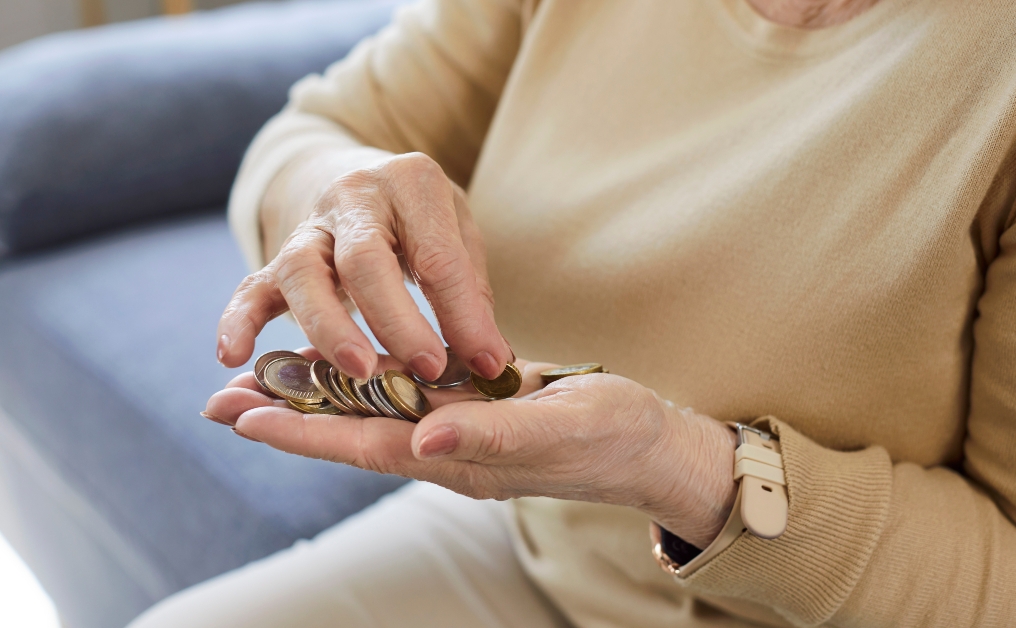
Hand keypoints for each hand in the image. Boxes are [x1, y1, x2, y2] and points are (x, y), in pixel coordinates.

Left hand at [204, 351, 738, 547]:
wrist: (647, 441)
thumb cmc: (610, 437)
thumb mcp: (557, 430)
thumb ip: (490, 436)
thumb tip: (423, 441)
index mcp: (459, 458)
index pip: (364, 444)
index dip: (304, 431)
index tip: (243, 416)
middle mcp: (446, 447)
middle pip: (351, 430)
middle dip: (289, 416)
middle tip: (220, 399)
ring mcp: (458, 428)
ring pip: (372, 409)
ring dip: (317, 395)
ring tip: (263, 376)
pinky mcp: (474, 405)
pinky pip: (405, 392)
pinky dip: (364, 377)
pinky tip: (340, 361)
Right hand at [215, 152, 508, 383]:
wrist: (362, 179)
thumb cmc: (423, 220)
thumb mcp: (458, 235)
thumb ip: (472, 294)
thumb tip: (495, 363)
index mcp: (412, 183)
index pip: (438, 256)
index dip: (464, 315)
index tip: (486, 364)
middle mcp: (353, 197)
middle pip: (365, 260)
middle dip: (395, 320)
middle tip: (425, 369)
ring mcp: (309, 226)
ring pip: (303, 272)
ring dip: (328, 327)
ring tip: (352, 371)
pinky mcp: (277, 256)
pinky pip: (251, 287)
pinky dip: (239, 320)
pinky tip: (234, 355)